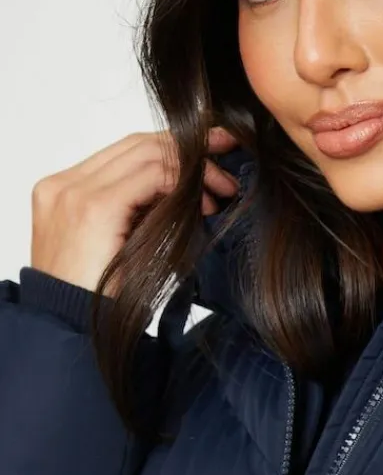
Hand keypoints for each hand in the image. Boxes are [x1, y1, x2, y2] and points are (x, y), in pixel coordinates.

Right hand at [30, 126, 241, 294]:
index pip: (124, 152)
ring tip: (222, 189)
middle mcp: (64, 184)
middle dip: (188, 148)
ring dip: (192, 168)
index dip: (171, 148)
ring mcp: (74, 193)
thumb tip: (189, 191)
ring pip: (146, 154)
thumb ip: (141, 213)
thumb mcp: (121, 245)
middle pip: (136, 145)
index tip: (210, 150)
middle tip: (227, 152)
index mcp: (63, 190)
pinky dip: (183, 183)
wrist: (70, 329)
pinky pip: (150, 177)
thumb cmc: (98, 298)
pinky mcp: (94, 207)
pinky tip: (204, 201)